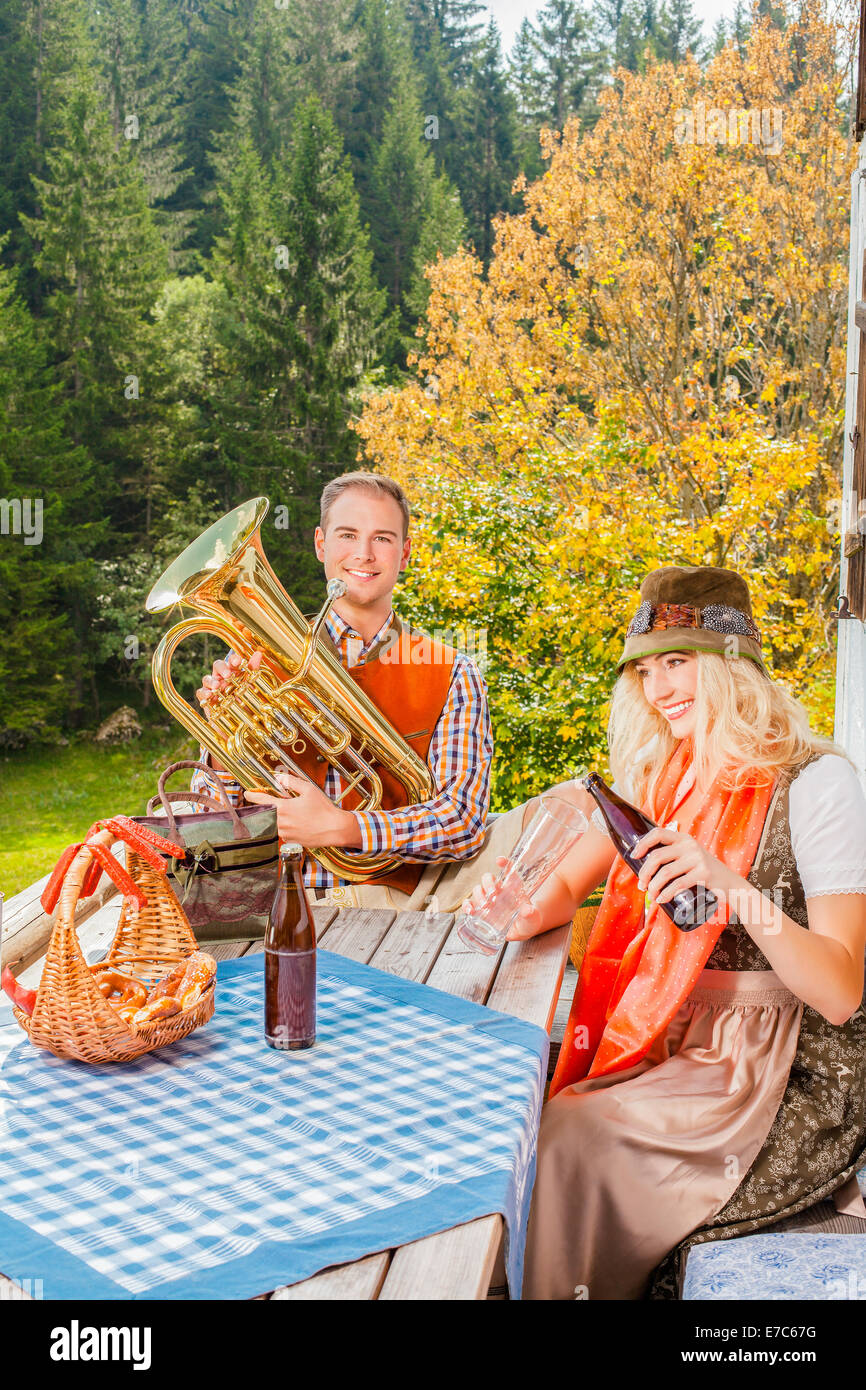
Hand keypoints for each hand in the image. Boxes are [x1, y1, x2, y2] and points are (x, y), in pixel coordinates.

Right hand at [196, 650, 262, 706]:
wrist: (239, 718)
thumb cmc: (244, 699)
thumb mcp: (251, 685)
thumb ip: (253, 669)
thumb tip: (259, 653)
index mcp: (232, 671)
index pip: (231, 660)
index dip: (234, 659)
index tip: (239, 662)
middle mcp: (221, 676)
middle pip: (217, 665)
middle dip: (222, 669)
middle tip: (228, 675)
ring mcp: (212, 686)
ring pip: (206, 678)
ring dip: (211, 682)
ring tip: (217, 687)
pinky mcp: (206, 698)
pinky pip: (200, 692)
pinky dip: (204, 693)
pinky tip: (209, 696)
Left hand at [245, 772, 362, 848]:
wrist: (335, 829)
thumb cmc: (324, 810)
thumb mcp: (309, 790)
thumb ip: (292, 782)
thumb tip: (280, 778)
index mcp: (283, 808)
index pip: (262, 800)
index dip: (253, 796)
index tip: (247, 794)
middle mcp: (281, 822)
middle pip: (267, 813)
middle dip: (270, 807)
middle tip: (281, 803)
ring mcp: (285, 833)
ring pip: (274, 823)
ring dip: (279, 817)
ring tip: (295, 813)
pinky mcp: (290, 841)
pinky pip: (282, 832)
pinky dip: (286, 826)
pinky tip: (299, 823)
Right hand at [459, 857, 543, 940]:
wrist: (520, 933)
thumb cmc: (528, 922)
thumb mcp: (532, 919)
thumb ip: (531, 914)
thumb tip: (527, 910)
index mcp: (513, 888)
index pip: (508, 872)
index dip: (504, 864)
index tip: (499, 861)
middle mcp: (499, 891)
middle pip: (488, 878)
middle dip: (488, 884)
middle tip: (492, 894)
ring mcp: (488, 900)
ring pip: (477, 889)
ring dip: (479, 895)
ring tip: (485, 906)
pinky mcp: (480, 911)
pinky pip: (469, 904)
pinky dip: (467, 905)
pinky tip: (470, 911)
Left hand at [633, 826, 735, 907]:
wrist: (729, 883)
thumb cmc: (703, 872)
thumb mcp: (690, 856)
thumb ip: (673, 855)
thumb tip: (643, 864)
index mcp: (684, 839)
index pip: (658, 833)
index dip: (643, 843)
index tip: (634, 856)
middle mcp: (690, 845)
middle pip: (657, 856)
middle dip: (644, 873)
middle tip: (641, 886)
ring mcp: (697, 859)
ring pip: (666, 872)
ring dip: (653, 886)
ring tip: (651, 896)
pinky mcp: (704, 873)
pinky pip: (679, 884)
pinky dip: (666, 893)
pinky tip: (661, 899)